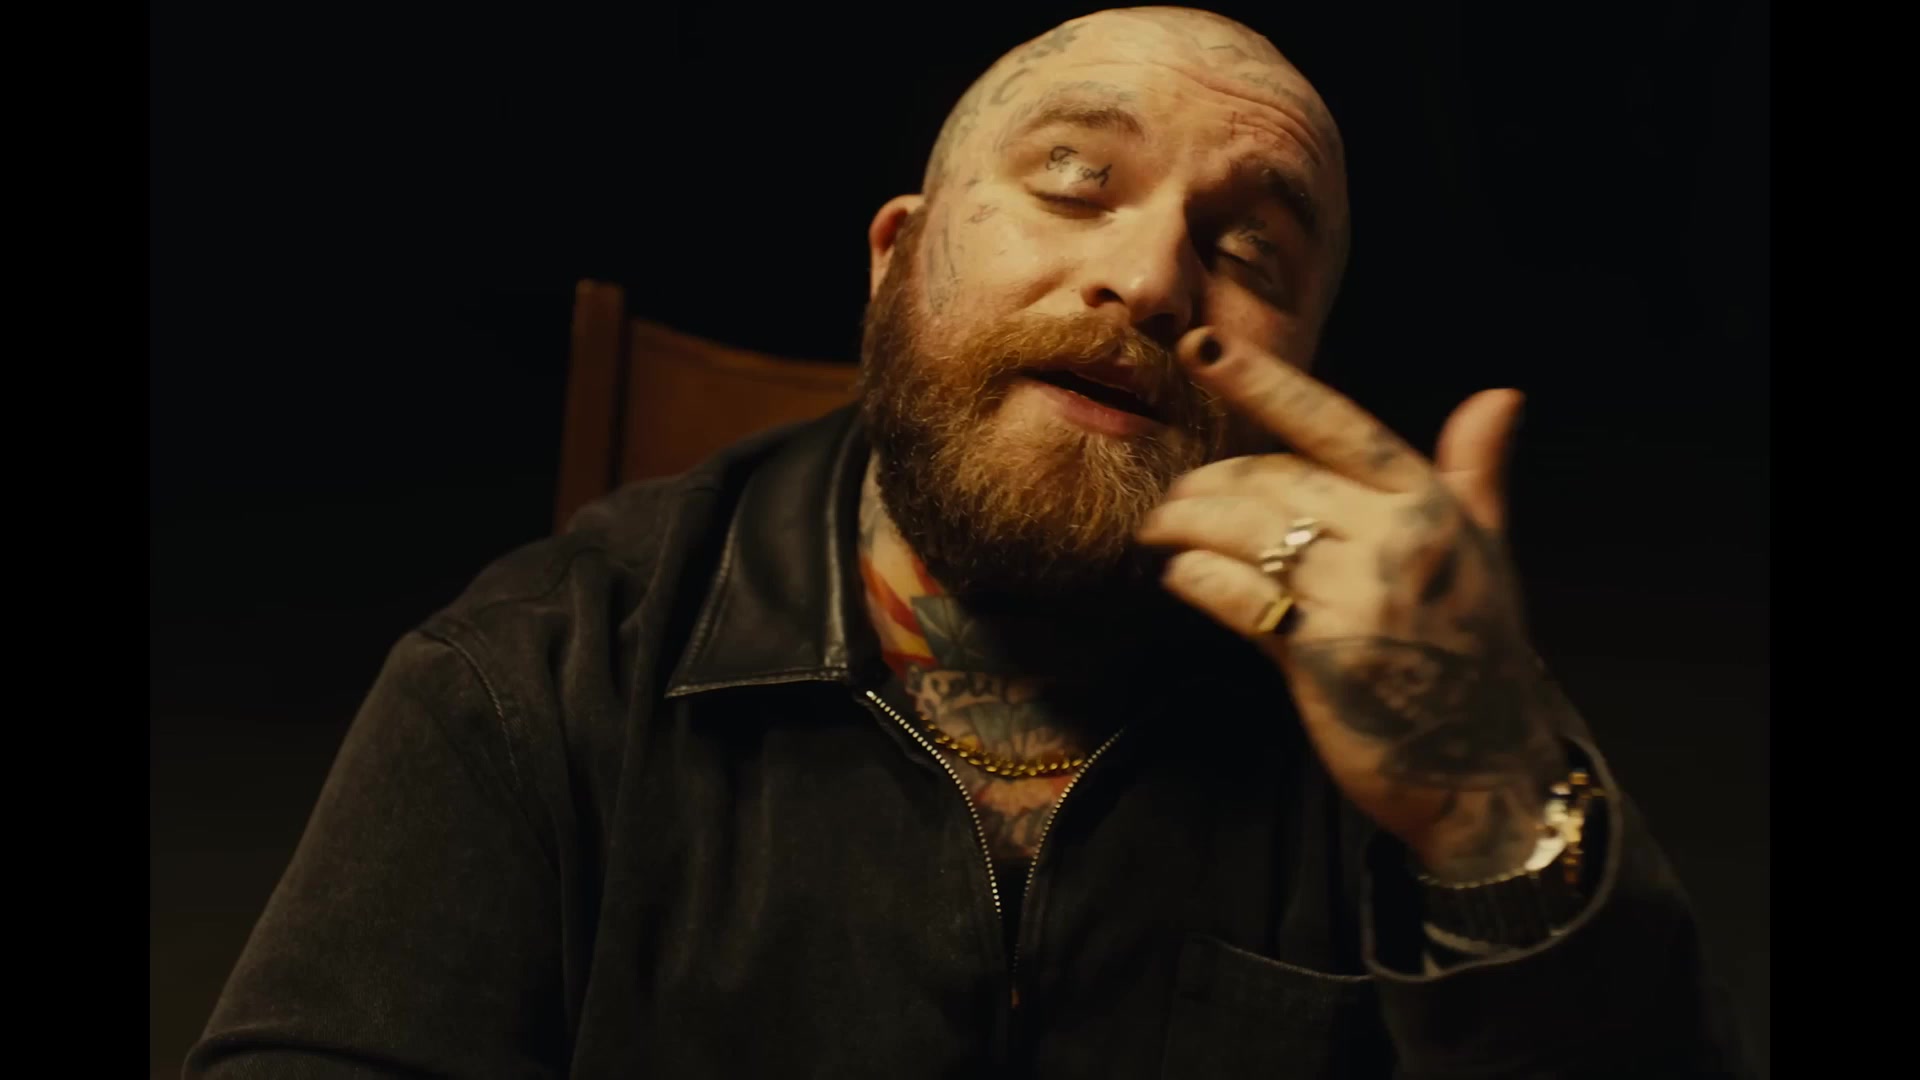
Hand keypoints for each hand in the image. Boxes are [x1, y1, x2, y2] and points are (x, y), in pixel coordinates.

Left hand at [1136, 328, 1569, 881]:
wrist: (1486, 769)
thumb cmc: (1477, 657)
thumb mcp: (1486, 554)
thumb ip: (1476, 473)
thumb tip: (1501, 396)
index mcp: (1430, 504)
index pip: (1335, 423)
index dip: (1263, 380)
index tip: (1202, 346)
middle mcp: (1396, 538)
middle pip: (1268, 479)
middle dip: (1206, 484)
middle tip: (1172, 496)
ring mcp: (1359, 594)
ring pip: (1239, 528)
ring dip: (1182, 525)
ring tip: (1159, 530)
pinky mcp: (1320, 652)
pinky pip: (1229, 592)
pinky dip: (1191, 578)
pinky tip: (1178, 578)